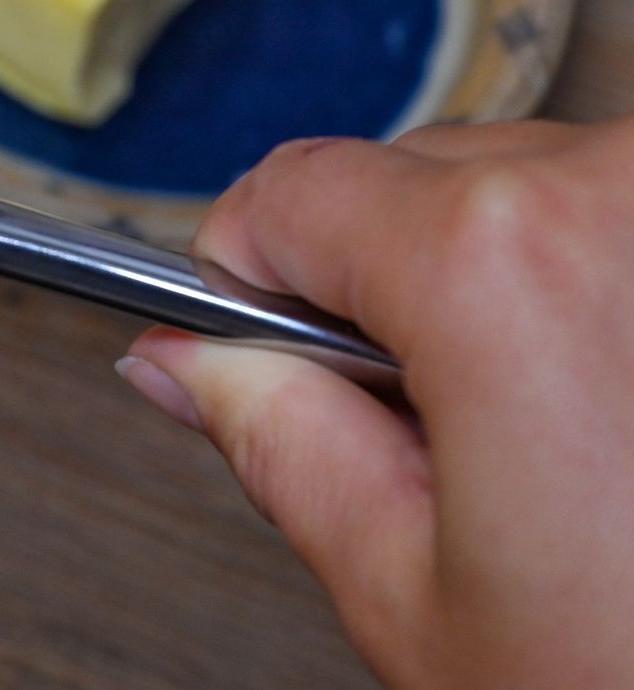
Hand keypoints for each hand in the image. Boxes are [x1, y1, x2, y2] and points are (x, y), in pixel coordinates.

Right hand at [116, 119, 633, 688]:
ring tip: (607, 441)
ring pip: (556, 189)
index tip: (286, 356)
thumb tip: (187, 358)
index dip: (256, 284)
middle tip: (477, 446)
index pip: (291, 192)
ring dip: (540, 285)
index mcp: (499, 266)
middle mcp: (631, 188)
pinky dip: (629, 289)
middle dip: (409, 288)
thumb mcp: (423, 601)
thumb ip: (278, 440)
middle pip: (428, 177)